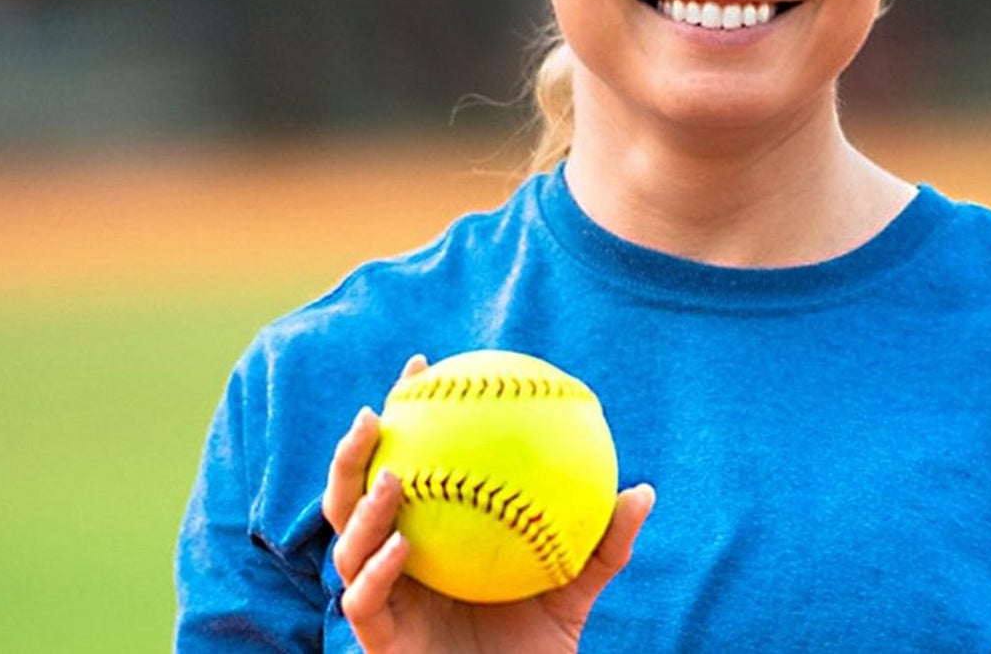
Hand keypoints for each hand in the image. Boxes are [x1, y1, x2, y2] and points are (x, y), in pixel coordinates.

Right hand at [323, 355, 653, 653]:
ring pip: (347, 546)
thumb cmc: (537, 650)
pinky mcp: (380, 641)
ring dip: (363, 508)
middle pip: (351, 498)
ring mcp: (384, 599)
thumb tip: (643, 490)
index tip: (421, 364)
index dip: (406, 412)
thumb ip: (603, 544)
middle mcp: (396, 560)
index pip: (408, 462)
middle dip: (352, 454)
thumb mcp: (573, 587)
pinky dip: (378, 570)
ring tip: (394, 476)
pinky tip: (402, 546)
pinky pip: (364, 601)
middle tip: (375, 413)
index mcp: (430, 534)